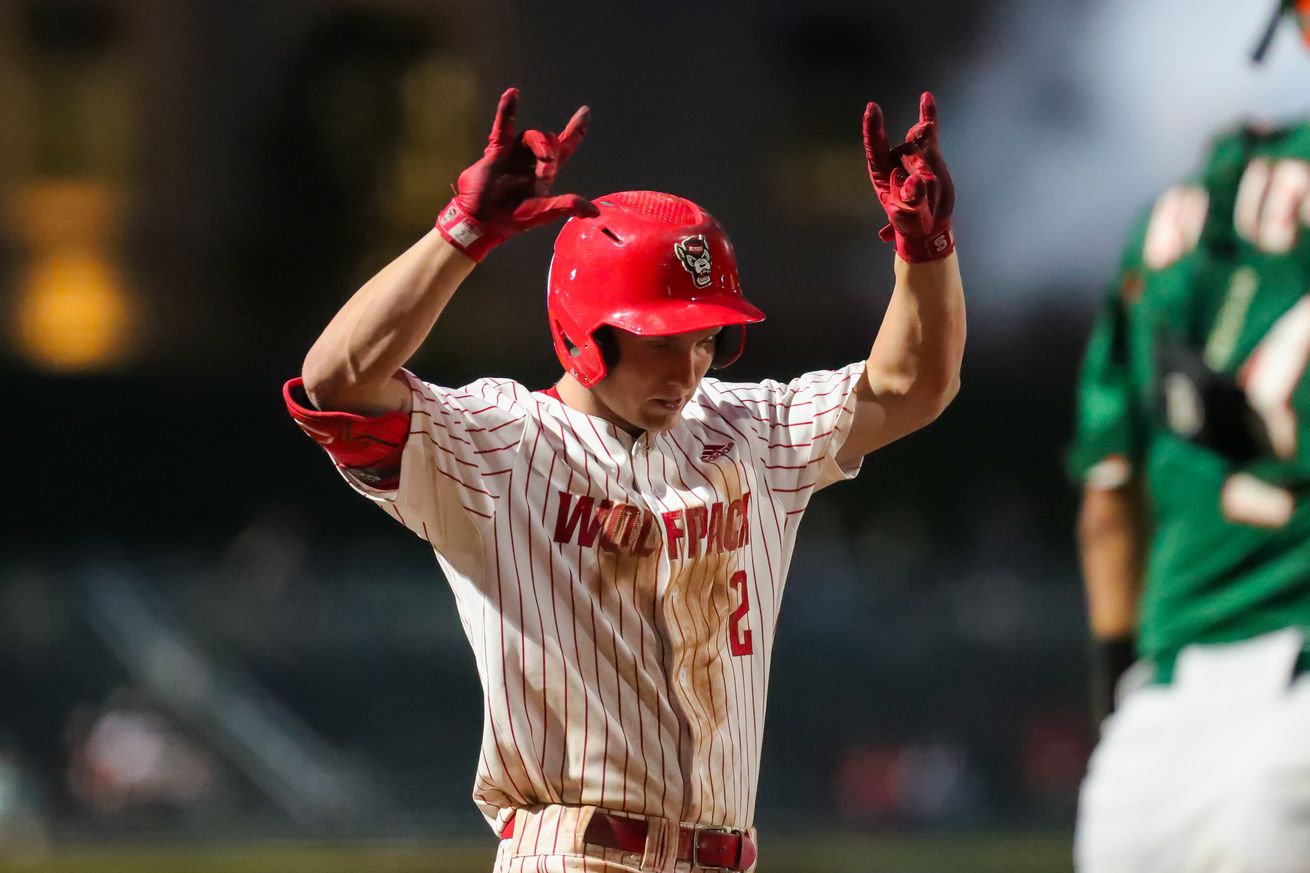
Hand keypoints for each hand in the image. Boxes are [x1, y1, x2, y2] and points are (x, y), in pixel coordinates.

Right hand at [436, 88, 598, 260]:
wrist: (480, 220)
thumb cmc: (510, 219)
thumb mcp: (541, 213)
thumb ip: (565, 206)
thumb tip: (595, 212)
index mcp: (544, 174)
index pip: (565, 148)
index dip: (576, 130)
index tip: (585, 112)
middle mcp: (531, 161)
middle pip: (551, 141)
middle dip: (553, 150)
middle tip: (547, 165)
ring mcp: (514, 154)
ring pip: (532, 135)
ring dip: (540, 141)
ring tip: (543, 155)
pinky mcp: (497, 150)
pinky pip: (503, 126)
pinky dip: (507, 110)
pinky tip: (512, 94)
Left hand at [863, 91, 954, 261]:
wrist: (929, 224)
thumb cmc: (912, 222)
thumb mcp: (910, 216)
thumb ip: (912, 200)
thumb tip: (914, 181)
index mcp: (881, 174)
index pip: (874, 147)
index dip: (873, 128)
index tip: (872, 108)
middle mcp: (893, 160)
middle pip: (906, 150)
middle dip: (919, 167)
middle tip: (923, 190)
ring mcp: (911, 154)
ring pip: (922, 144)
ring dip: (928, 161)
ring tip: (930, 187)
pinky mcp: (928, 153)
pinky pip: (928, 132)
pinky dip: (928, 115)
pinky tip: (927, 97)